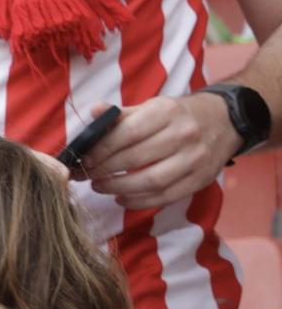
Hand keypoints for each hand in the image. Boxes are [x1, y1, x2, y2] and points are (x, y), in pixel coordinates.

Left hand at [75, 94, 242, 209]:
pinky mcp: (200, 180)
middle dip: (104, 171)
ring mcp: (194, 159)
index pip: (127, 134)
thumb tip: (93, 112)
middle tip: (86, 176)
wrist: (225, 121)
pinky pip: (165, 197)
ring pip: (150, 181)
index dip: (101, 150)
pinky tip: (121, 199)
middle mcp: (183, 135)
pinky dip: (139, 202)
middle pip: (135, 159)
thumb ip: (121, 114)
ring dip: (118, 188)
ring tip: (100, 187)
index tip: (84, 159)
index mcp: (167, 112)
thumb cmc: (178, 115)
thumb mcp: (153, 106)